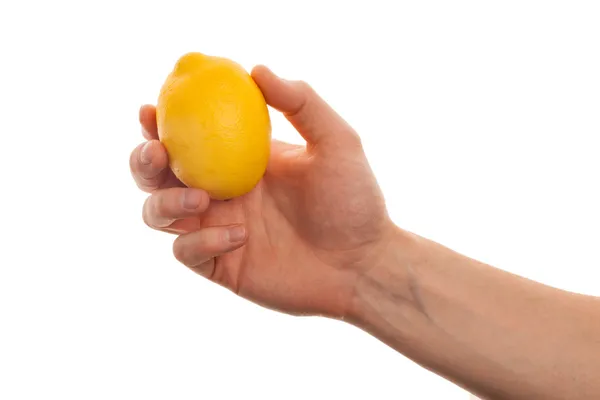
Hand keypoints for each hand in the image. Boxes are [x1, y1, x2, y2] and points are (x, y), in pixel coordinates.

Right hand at [130, 66, 395, 317]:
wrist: (363, 262)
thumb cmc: (354, 199)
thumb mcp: (335, 141)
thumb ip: (300, 102)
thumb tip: (257, 69)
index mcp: (238, 159)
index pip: (186, 137)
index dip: (159, 123)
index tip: (150, 109)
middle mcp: (220, 192)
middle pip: (156, 175)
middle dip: (142, 161)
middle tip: (158, 153)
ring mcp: (216, 229)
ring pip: (157, 213)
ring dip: (164, 202)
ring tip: (202, 199)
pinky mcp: (221, 265)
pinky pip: (188, 251)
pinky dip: (202, 241)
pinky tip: (241, 236)